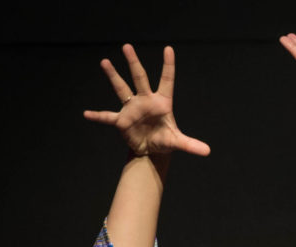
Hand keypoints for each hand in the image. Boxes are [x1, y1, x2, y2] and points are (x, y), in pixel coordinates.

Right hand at [84, 44, 209, 157]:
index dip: (168, 66)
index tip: (169, 49)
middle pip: (139, 77)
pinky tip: (87, 114)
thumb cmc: (164, 140)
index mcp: (162, 102)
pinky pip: (107, 117)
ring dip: (114, 76)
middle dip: (134, 62)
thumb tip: (207, 151)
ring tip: (105, 62)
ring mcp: (132, 108)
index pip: (166, 80)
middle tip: (127, 46)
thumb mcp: (178, 142)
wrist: (150, 149)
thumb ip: (191, 145)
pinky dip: (98, 117)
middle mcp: (145, 100)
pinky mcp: (122, 121)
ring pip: (122, 88)